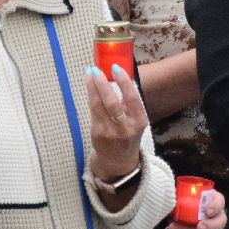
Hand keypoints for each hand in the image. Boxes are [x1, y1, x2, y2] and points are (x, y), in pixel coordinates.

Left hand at [86, 64, 148, 186]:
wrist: (119, 161)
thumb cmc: (128, 133)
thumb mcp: (136, 120)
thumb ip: (129, 102)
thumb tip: (117, 74)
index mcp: (139, 121)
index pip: (132, 98)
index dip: (123, 82)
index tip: (115, 68)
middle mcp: (125, 128)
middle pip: (112, 102)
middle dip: (102, 84)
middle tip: (96, 69)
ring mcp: (110, 132)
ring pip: (98, 106)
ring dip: (92, 87)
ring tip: (89, 73)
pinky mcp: (97, 134)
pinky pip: (93, 111)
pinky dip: (90, 96)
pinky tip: (89, 86)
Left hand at [166, 188, 227, 228]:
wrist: (176, 208)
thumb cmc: (182, 195)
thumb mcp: (183, 190)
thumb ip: (181, 191)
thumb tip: (171, 193)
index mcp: (213, 199)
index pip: (220, 202)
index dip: (216, 207)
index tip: (207, 211)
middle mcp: (215, 215)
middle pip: (219, 223)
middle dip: (210, 226)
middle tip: (199, 226)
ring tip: (171, 228)